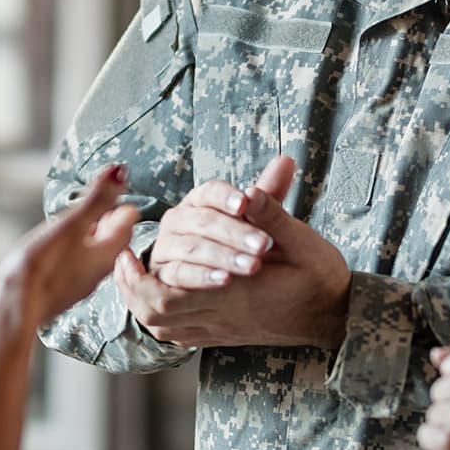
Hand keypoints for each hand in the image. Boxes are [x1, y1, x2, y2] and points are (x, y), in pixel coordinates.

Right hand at [0, 164, 138, 325]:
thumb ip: (97, 199)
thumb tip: (121, 172)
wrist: (11, 309)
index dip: (119, 201)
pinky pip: (71, 262)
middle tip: (97, 196)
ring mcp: (77, 282)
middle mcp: (97, 271)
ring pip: (90, 251)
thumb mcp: (71, 225)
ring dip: (86, 231)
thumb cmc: (42, 267)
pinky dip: (69, 246)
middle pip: (110, 238)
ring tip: (75, 216)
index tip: (108, 183)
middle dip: (105, 216)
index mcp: (106, 255)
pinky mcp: (57, 288)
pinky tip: (54, 242)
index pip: (126, 223)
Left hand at [118, 156, 350, 348]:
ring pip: (163, 328)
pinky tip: (154, 292)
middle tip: (120, 259)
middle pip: (156, 314)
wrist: (334, 315)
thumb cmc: (319, 275)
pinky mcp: (222, 334)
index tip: (127, 252)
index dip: (140, 278)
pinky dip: (158, 316)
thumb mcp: (303, 240)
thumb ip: (274, 213)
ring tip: (130, 273)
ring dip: (140, 301)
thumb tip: (249, 191)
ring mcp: (220, 329)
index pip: (171, 295)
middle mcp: (222, 314)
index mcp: (237, 291)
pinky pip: (178, 335)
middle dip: (130, 288)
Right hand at [146, 178, 276, 288]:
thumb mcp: (256, 221)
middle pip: (202, 220)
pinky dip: (201, 276)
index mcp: (198, 201)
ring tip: (252, 265)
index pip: (209, 192)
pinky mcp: (162, 275)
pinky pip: (178, 274)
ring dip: (222, 256)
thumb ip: (268, 194)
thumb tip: (287, 160)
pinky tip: (225, 280)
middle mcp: (177, 221)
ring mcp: (166, 247)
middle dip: (234, 232)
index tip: (245, 203)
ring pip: (191, 247)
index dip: (225, 197)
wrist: (221, 288)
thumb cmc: (237, 247)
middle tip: (264, 244)